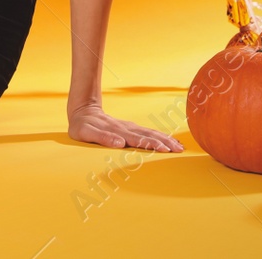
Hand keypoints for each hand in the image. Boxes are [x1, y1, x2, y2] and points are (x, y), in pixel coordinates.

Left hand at [67, 105, 182, 151]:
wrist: (82, 110)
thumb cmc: (82, 126)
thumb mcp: (86, 133)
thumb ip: (102, 137)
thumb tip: (120, 143)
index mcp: (117, 132)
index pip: (137, 139)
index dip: (151, 144)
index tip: (164, 149)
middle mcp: (125, 129)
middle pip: (148, 135)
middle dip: (164, 142)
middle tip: (179, 150)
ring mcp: (128, 127)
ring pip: (150, 133)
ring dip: (165, 139)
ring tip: (179, 146)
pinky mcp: (129, 127)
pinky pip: (147, 132)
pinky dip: (159, 136)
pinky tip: (168, 140)